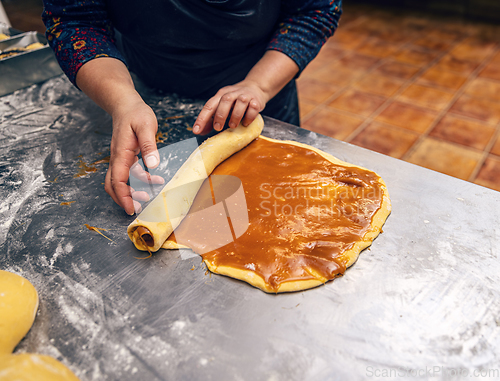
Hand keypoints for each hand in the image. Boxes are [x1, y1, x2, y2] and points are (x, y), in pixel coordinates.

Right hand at [105, 96, 163, 214]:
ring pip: (120, 181)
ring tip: (148, 196)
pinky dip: (139, 180)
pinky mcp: (126, 156)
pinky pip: (129, 173)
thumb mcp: (146, 126)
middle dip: (123, 199)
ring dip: (132, 191)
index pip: (117, 180)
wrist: (126, 104)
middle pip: (113, 185)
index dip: (123, 197)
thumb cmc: (136, 113)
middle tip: (137, 208)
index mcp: (121, 154)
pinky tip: (154, 179)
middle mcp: (117, 158)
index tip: (131, 208)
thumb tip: (153, 165)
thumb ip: (149, 145)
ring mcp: (120, 158)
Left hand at [192, 80, 267, 134]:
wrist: (255, 87)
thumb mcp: (222, 106)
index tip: (196, 130)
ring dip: (235, 116)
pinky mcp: (256, 101)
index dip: (202, 118)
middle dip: (220, 115)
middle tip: (218, 127)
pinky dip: (249, 117)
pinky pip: (253, 108)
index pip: (209, 105)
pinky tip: (245, 123)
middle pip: (225, 100)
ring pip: (240, 102)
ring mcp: (245, 96)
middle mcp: (232, 93)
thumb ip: (212, 118)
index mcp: (221, 95)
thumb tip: (201, 131)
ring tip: (232, 126)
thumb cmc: (235, 101)